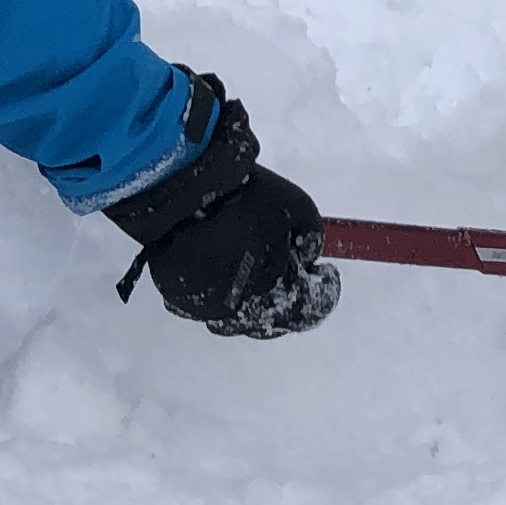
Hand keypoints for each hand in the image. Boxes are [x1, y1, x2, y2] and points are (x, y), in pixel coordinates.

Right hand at [105, 75, 338, 337]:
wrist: (180, 184)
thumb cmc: (242, 192)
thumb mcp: (296, 206)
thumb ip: (311, 238)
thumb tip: (309, 259)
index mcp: (271, 288)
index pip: (310, 310)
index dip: (325, 294)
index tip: (327, 276)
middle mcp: (238, 308)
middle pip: (273, 320)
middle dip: (289, 298)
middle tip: (293, 272)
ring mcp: (205, 307)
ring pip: (239, 319)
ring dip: (254, 299)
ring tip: (256, 266)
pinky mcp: (179, 298)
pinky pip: (208, 306)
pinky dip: (222, 291)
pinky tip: (227, 264)